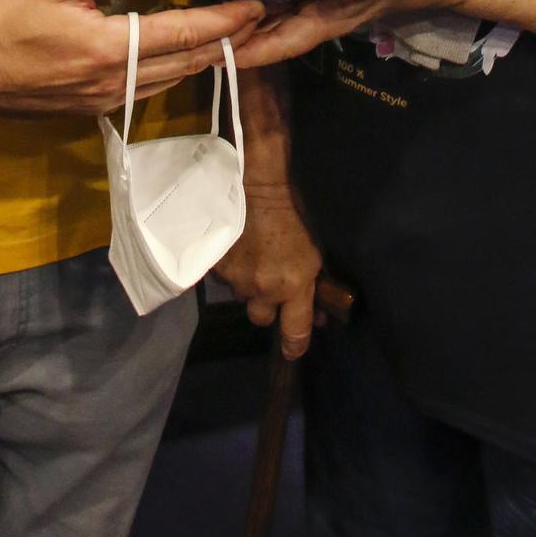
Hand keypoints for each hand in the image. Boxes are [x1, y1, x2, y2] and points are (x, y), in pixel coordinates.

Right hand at [0, 0, 265, 114]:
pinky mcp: (96, 105)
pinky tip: (187, 49)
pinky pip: (152, 86)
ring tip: (239, 32)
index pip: (184, 36)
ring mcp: (107, 100)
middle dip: (232, 41)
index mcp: (110, 50)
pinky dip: (179, 67)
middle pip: (190, 63)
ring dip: (208, 56)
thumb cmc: (2, 17)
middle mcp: (118, 83)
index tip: (260, 5)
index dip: (227, 21)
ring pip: (174, 79)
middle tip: (267, 18)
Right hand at [215, 181, 322, 357]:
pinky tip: (236, 252)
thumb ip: (311, 287)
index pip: (295, 332)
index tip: (293, 351)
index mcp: (292, 284)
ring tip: (251, 258)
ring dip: (248, 285)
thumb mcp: (311, 252)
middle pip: (262, 318)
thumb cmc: (290, 214)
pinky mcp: (216, 268)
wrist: (253, 185)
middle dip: (266, 306)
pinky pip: (225, 280)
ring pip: (241, 297)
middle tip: (269, 285)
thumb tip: (319, 315)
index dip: (295, 346)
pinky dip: (231, 271)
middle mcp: (263, 288)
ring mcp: (237, 279)